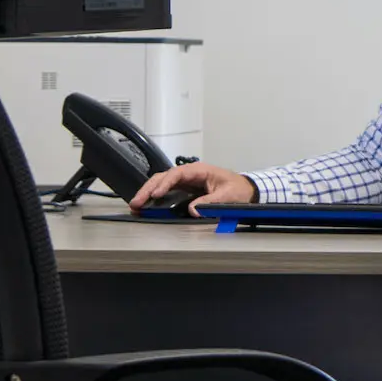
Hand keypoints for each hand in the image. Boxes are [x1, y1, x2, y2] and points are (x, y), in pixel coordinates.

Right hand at [131, 161, 257, 210]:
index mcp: (200, 170)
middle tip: (137, 202)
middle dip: (148, 189)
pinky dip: (154, 198)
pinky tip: (145, 206)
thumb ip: (211, 201)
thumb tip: (194, 210)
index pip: (177, 173)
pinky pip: (166, 192)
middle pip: (164, 177)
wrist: (245, 190)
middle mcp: (189, 174)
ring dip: (148, 193)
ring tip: (136, 205)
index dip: (165, 183)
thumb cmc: (238, 189)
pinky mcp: (184, 190)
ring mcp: (185, 182)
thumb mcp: (228, 195)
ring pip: (161, 183)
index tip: (156, 195)